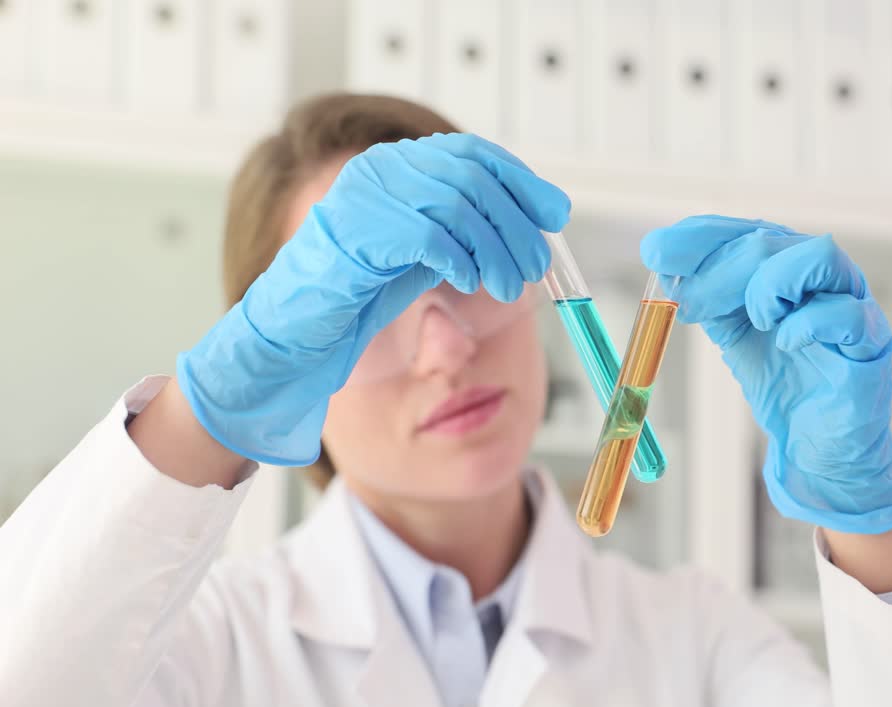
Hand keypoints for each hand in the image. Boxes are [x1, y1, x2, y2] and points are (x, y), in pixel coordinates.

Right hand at [177, 134, 568, 464]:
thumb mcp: (429, 251)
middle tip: (536, 265)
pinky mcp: (357, 233)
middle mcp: (380, 169)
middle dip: (515, 222)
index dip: (520, 181)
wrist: (297, 331)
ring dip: (496, 247)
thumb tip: (535, 222)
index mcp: (398, 165)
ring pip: (456, 202)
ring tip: (509, 284)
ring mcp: (364, 197)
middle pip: (471, 175)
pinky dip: (462, 258)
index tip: (556, 213)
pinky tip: (472, 283)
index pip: (473, 153)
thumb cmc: (363, 292)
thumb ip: (469, 229)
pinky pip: (429, 234)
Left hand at [641, 216, 891, 533]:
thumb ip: (707, 299)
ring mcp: (853, 302)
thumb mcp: (734, 334)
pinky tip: (786, 343)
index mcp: (788, 266)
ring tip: (757, 322)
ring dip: (771, 284)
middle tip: (688, 303)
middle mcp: (823, 275)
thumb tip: (664, 270)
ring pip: (820, 257)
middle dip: (720, 269)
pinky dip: (808, 324)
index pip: (746, 228)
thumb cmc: (785, 384)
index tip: (656, 251)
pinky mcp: (872, 342)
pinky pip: (847, 314)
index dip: (700, 236)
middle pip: (772, 240)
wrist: (817, 445)